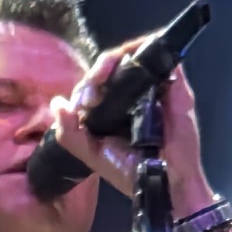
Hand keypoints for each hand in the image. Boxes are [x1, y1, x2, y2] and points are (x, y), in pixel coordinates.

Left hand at [47, 37, 218, 216]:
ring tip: (110, 68)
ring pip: (133, 58)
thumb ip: (70, 133)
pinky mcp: (174, 86)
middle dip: (99, 70)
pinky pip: (161, 59)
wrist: (166, 180)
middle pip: (112, 69)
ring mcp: (152, 89)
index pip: (93, 86)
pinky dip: (146, 51)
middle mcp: (128, 96)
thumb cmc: (129, 170)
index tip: (85, 99)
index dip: (86, 86)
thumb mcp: (92, 155)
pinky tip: (134, 59)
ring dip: (119, 58)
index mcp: (107, 111)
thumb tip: (57, 103)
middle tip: (98, 81)